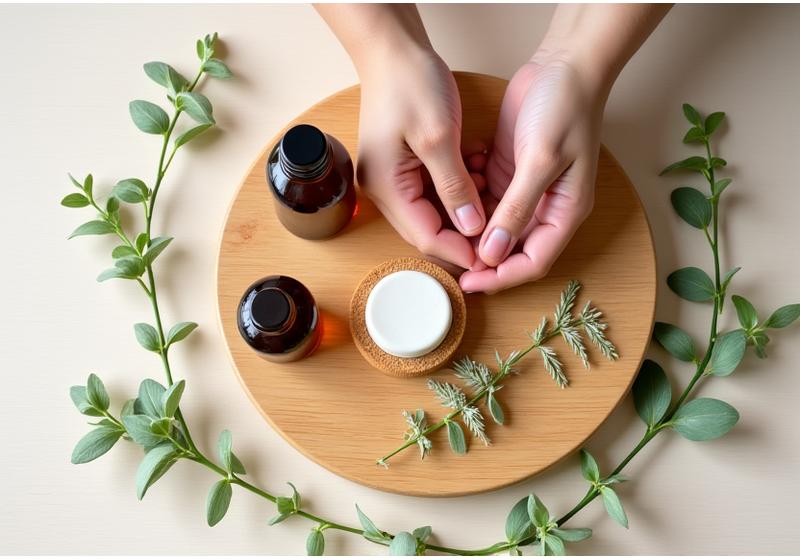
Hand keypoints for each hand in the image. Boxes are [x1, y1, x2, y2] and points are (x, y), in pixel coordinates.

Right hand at [356, 47, 484, 269]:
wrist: (392, 48)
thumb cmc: (408, 83)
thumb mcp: (438, 137)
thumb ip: (455, 187)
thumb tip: (471, 227)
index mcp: (386, 187)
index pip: (425, 237)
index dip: (460, 249)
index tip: (492, 256)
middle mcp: (384, 189)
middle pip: (428, 229)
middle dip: (464, 233)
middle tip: (499, 232)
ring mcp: (392, 177)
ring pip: (434, 211)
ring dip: (464, 208)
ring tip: (493, 196)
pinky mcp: (403, 164)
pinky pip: (433, 190)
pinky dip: (458, 188)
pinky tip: (479, 173)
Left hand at [460, 56, 606, 292]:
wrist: (565, 64)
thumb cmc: (565, 109)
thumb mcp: (540, 160)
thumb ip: (517, 208)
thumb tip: (493, 253)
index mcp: (564, 212)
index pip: (532, 262)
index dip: (500, 277)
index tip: (468, 283)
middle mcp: (546, 207)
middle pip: (510, 248)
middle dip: (479, 255)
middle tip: (445, 255)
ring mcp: (525, 189)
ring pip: (493, 224)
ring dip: (470, 223)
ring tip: (444, 215)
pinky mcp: (508, 170)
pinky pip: (484, 196)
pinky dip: (469, 193)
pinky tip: (458, 177)